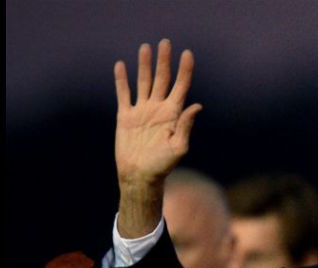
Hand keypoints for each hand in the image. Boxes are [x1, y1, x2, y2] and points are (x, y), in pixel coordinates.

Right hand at [114, 38, 201, 186]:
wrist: (139, 176)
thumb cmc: (162, 166)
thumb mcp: (178, 147)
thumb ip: (186, 126)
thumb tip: (196, 106)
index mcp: (173, 114)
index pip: (181, 87)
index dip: (185, 70)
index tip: (187, 53)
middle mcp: (158, 109)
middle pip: (162, 79)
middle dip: (164, 61)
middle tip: (165, 42)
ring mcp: (142, 111)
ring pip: (143, 82)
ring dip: (144, 65)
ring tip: (145, 47)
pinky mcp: (125, 116)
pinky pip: (124, 94)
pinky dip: (122, 80)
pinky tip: (121, 66)